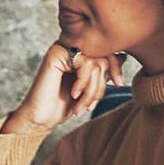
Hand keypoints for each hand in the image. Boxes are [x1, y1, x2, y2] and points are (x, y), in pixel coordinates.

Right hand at [0, 41, 125, 135]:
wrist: (40, 118)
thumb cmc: (64, 104)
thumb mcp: (90, 87)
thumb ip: (103, 72)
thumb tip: (123, 56)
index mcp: (78, 52)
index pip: (108, 50)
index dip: (116, 67)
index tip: (119, 84)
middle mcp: (70, 46)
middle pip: (103, 56)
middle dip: (101, 84)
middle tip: (92, 103)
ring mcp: (62, 48)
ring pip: (96, 63)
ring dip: (91, 90)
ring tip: (82, 105)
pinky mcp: (56, 54)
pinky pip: (85, 64)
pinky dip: (83, 84)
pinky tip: (74, 94)